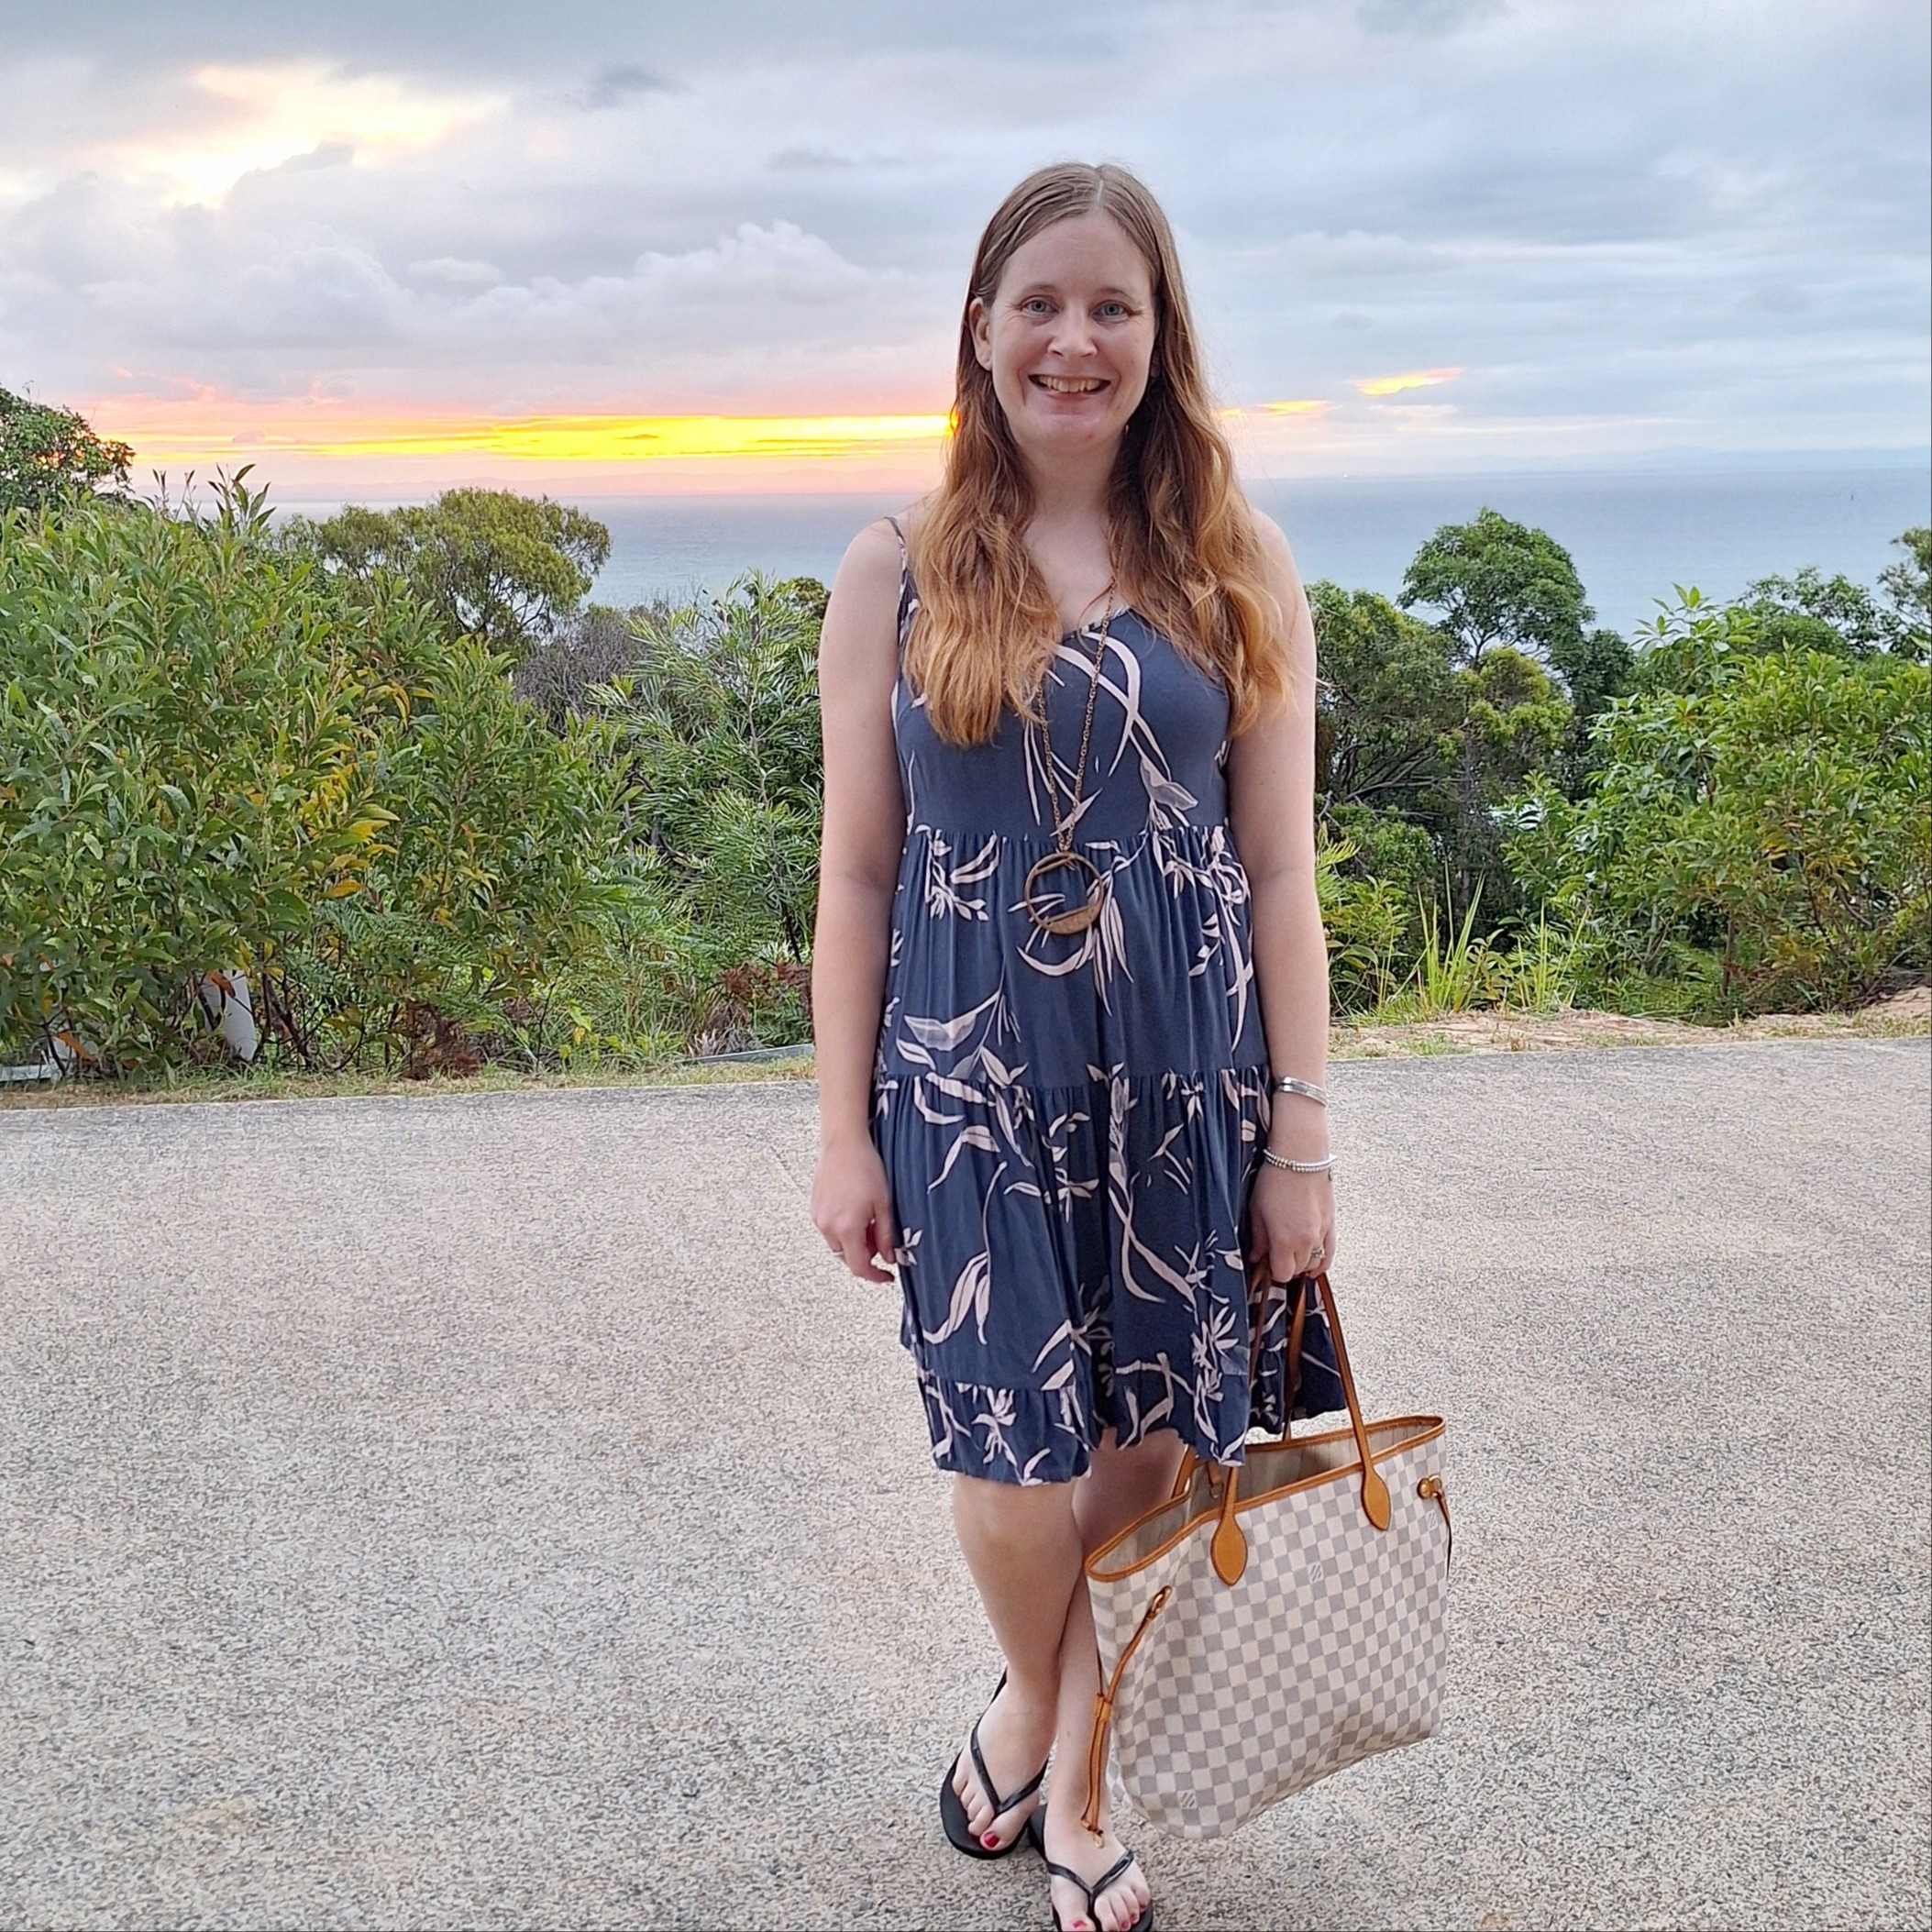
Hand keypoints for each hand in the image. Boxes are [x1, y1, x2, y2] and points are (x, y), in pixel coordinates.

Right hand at [811, 1135, 899, 1282]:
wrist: (843, 1144)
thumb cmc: (866, 1168)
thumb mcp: (884, 1204)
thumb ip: (886, 1236)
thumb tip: (889, 1259)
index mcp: (847, 1228)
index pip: (859, 1267)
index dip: (875, 1276)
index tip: (887, 1276)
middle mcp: (828, 1227)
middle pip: (848, 1257)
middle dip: (866, 1254)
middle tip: (880, 1236)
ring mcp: (818, 1219)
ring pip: (838, 1244)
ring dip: (854, 1241)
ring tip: (868, 1218)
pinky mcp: (814, 1210)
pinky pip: (830, 1230)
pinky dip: (843, 1230)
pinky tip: (855, 1211)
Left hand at [1246, 1161, 1336, 1281]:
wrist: (1300, 1157)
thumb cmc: (1275, 1179)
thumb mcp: (1257, 1210)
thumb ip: (1259, 1238)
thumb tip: (1257, 1257)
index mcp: (1285, 1240)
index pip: (1282, 1274)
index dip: (1271, 1271)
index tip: (1265, 1263)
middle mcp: (1307, 1241)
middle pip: (1298, 1270)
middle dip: (1285, 1266)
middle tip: (1274, 1255)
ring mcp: (1322, 1233)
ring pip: (1314, 1263)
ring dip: (1302, 1263)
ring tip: (1290, 1254)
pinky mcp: (1331, 1223)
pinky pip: (1330, 1253)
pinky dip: (1322, 1263)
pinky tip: (1314, 1268)